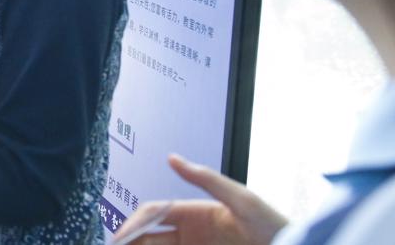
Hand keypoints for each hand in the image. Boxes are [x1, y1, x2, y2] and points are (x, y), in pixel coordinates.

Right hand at [111, 155, 287, 244]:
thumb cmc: (277, 227)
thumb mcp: (243, 200)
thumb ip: (206, 179)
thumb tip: (172, 157)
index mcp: (195, 213)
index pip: (153, 214)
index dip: (132, 225)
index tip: (118, 239)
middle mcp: (190, 233)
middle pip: (148, 236)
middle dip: (128, 241)